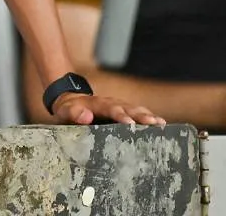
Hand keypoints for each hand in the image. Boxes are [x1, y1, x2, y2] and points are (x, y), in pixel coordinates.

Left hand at [51, 93, 165, 126]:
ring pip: (135, 109)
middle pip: (127, 107)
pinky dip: (148, 117)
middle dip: (140, 115)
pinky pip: (137, 113)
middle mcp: (110, 103)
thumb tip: (86, 116)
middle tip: (154, 123)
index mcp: (96, 104)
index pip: (110, 108)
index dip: (120, 115)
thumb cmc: (67, 110)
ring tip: (161, 123)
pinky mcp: (123, 111)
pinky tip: (160, 125)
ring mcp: (118, 106)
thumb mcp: (65, 111)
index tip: (129, 122)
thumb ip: (73, 113)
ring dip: (148, 116)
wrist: (70, 101)